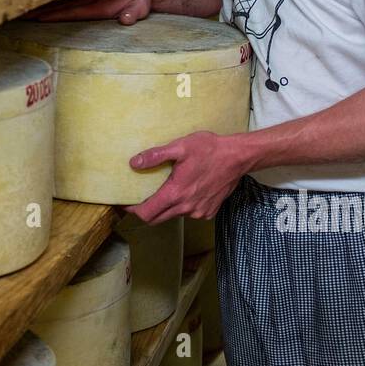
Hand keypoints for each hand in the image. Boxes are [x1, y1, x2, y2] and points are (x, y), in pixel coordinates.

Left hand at [125, 131, 248, 222]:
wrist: (238, 157)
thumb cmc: (210, 149)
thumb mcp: (180, 147)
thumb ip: (156, 156)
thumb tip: (134, 163)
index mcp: (176, 193)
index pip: (147, 213)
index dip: (133, 210)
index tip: (126, 203)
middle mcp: (186, 208)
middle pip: (157, 219)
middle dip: (146, 212)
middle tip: (139, 199)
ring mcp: (199, 212)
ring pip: (174, 216)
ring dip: (165, 208)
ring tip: (164, 190)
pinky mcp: (209, 212)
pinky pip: (189, 214)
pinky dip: (183, 206)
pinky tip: (186, 191)